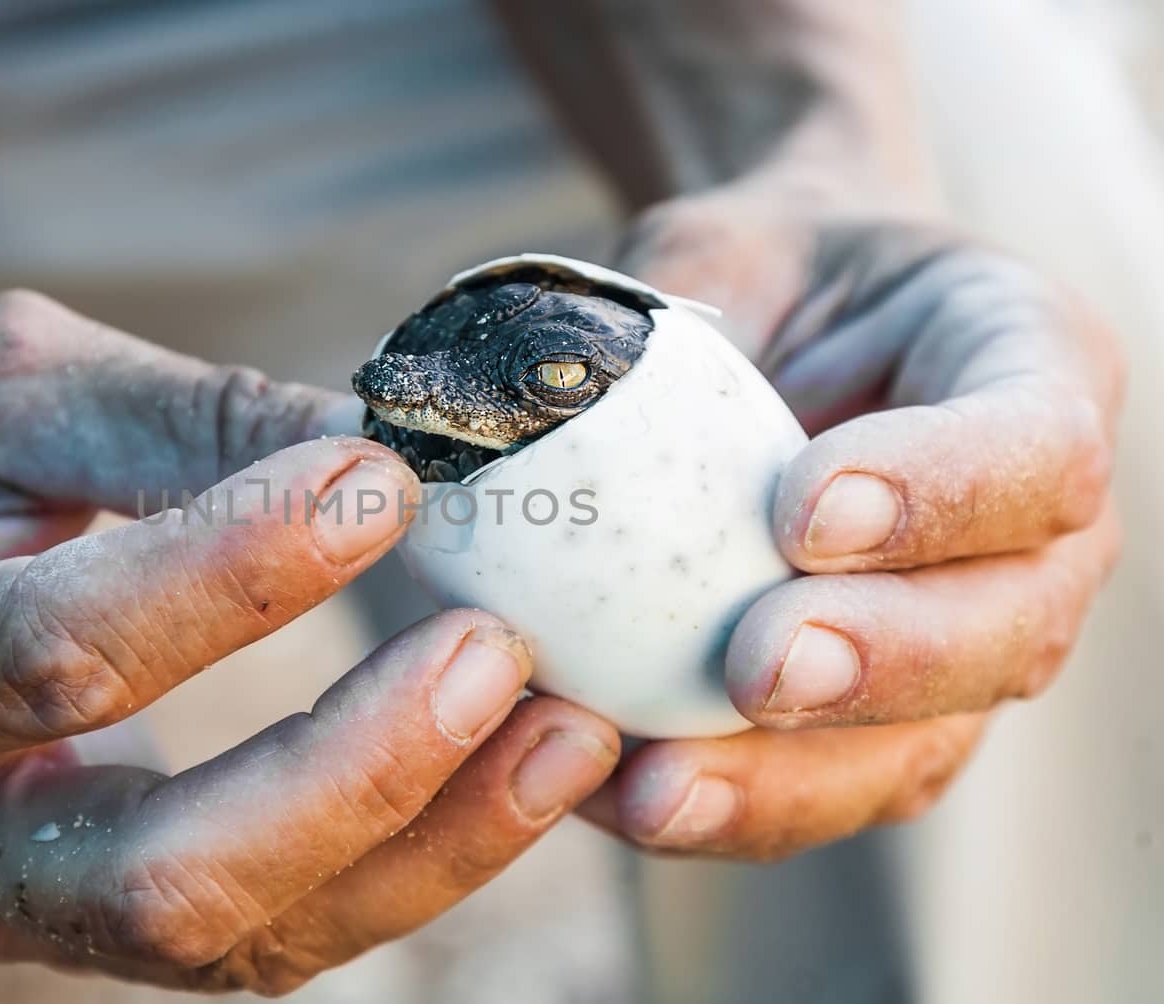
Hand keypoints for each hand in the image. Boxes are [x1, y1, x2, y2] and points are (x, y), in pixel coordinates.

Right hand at [0, 292, 619, 989]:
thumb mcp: (2, 387)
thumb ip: (183, 421)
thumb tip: (389, 445)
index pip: (50, 654)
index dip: (225, 575)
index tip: (380, 479)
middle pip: (158, 874)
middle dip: (350, 776)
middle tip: (494, 653)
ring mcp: (20, 901)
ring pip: (238, 936)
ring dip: (420, 845)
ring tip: (567, 731)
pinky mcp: (104, 917)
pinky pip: (271, 929)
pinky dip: (407, 861)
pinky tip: (510, 767)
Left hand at [578, 181, 1123, 859]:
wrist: (783, 335)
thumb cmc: (760, 276)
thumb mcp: (720, 248)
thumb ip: (658, 314)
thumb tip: (512, 397)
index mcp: (1029, 372)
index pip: (1033, 447)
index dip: (936, 491)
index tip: (803, 509)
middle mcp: (1032, 533)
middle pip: (1007, 629)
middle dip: (882, 662)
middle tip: (757, 666)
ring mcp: (966, 642)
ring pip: (919, 747)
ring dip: (791, 780)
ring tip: (665, 789)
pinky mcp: (880, 724)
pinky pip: (823, 789)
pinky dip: (724, 807)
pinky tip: (617, 799)